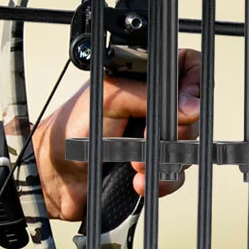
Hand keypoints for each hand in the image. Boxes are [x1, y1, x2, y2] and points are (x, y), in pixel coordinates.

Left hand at [32, 49, 201, 221]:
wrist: (55, 175)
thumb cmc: (69, 130)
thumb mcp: (108, 100)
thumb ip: (149, 96)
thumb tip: (191, 106)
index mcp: (141, 79)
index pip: (187, 68)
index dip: (194, 84)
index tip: (186, 105)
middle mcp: (151, 105)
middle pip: (192, 112)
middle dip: (174, 132)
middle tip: (148, 138)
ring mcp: (154, 136)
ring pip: (187, 146)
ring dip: (163, 159)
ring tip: (135, 165)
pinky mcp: (153, 164)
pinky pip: (177, 174)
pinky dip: (161, 179)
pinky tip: (138, 181)